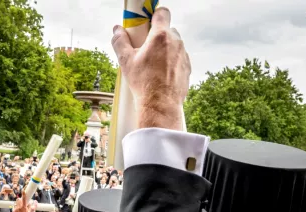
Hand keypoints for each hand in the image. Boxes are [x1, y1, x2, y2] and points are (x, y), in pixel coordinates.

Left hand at [13, 191, 37, 211]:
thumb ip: (34, 206)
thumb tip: (36, 201)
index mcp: (24, 207)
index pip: (24, 199)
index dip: (24, 194)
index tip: (23, 190)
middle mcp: (19, 208)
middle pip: (19, 199)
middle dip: (21, 199)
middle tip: (23, 202)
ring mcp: (15, 209)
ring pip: (16, 202)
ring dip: (18, 203)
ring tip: (21, 206)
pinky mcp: (13, 211)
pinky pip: (14, 206)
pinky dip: (16, 206)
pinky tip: (18, 210)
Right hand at [111, 8, 189, 129]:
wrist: (160, 105)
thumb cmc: (144, 84)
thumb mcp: (126, 61)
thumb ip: (120, 41)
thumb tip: (117, 30)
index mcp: (160, 36)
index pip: (162, 12)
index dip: (154, 15)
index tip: (146, 23)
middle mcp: (176, 42)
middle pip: (167, 29)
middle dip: (157, 36)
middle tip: (145, 48)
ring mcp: (184, 55)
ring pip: (174, 45)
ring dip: (165, 50)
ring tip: (152, 65)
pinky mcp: (188, 67)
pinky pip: (179, 58)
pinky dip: (171, 62)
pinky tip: (161, 74)